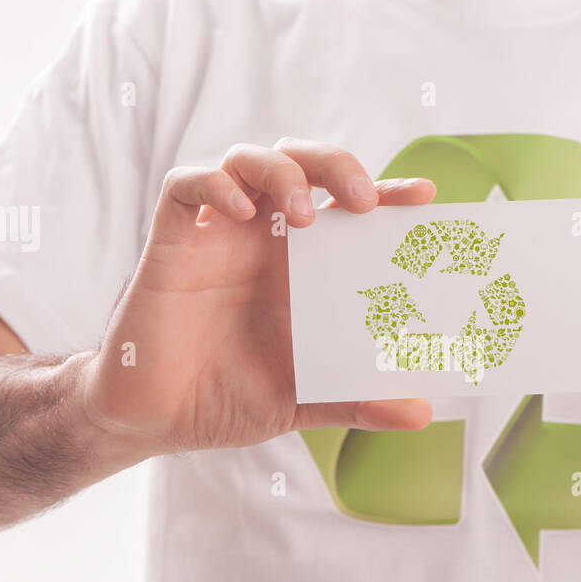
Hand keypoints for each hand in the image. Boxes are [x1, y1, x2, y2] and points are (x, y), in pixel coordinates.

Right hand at [81, 138, 435, 453]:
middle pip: (302, 164)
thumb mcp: (303, 400)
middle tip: (364, 198)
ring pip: (247, 161)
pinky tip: (240, 212)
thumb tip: (420, 412)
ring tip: (302, 212)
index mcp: (300, 266)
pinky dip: (214, 186)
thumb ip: (356, 399)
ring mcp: (216, 235)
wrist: (155, 420)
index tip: (425, 197)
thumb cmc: (226, 398)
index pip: (347, 209)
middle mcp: (261, 239)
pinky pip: (185, 187)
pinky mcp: (170, 244)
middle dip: (336, 164)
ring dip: (281, 171)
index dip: (387, 193)